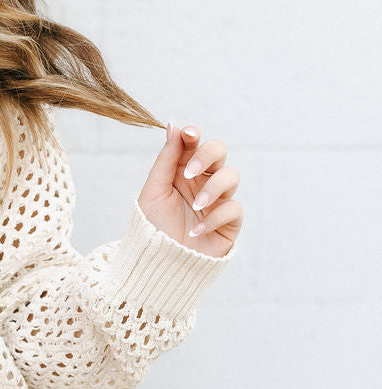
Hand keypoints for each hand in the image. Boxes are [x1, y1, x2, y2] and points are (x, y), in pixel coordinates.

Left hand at [137, 123, 241, 258]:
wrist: (159, 264)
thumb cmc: (153, 227)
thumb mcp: (154, 190)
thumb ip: (167, 158)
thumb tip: (174, 124)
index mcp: (183, 170)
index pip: (194, 144)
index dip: (194, 136)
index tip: (188, 135)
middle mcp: (202, 181)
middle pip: (220, 151)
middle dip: (208, 155)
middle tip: (189, 173)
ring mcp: (218, 200)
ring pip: (231, 177)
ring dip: (213, 189)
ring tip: (195, 206)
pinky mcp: (230, 222)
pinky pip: (234, 209)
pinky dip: (215, 217)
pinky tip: (197, 230)